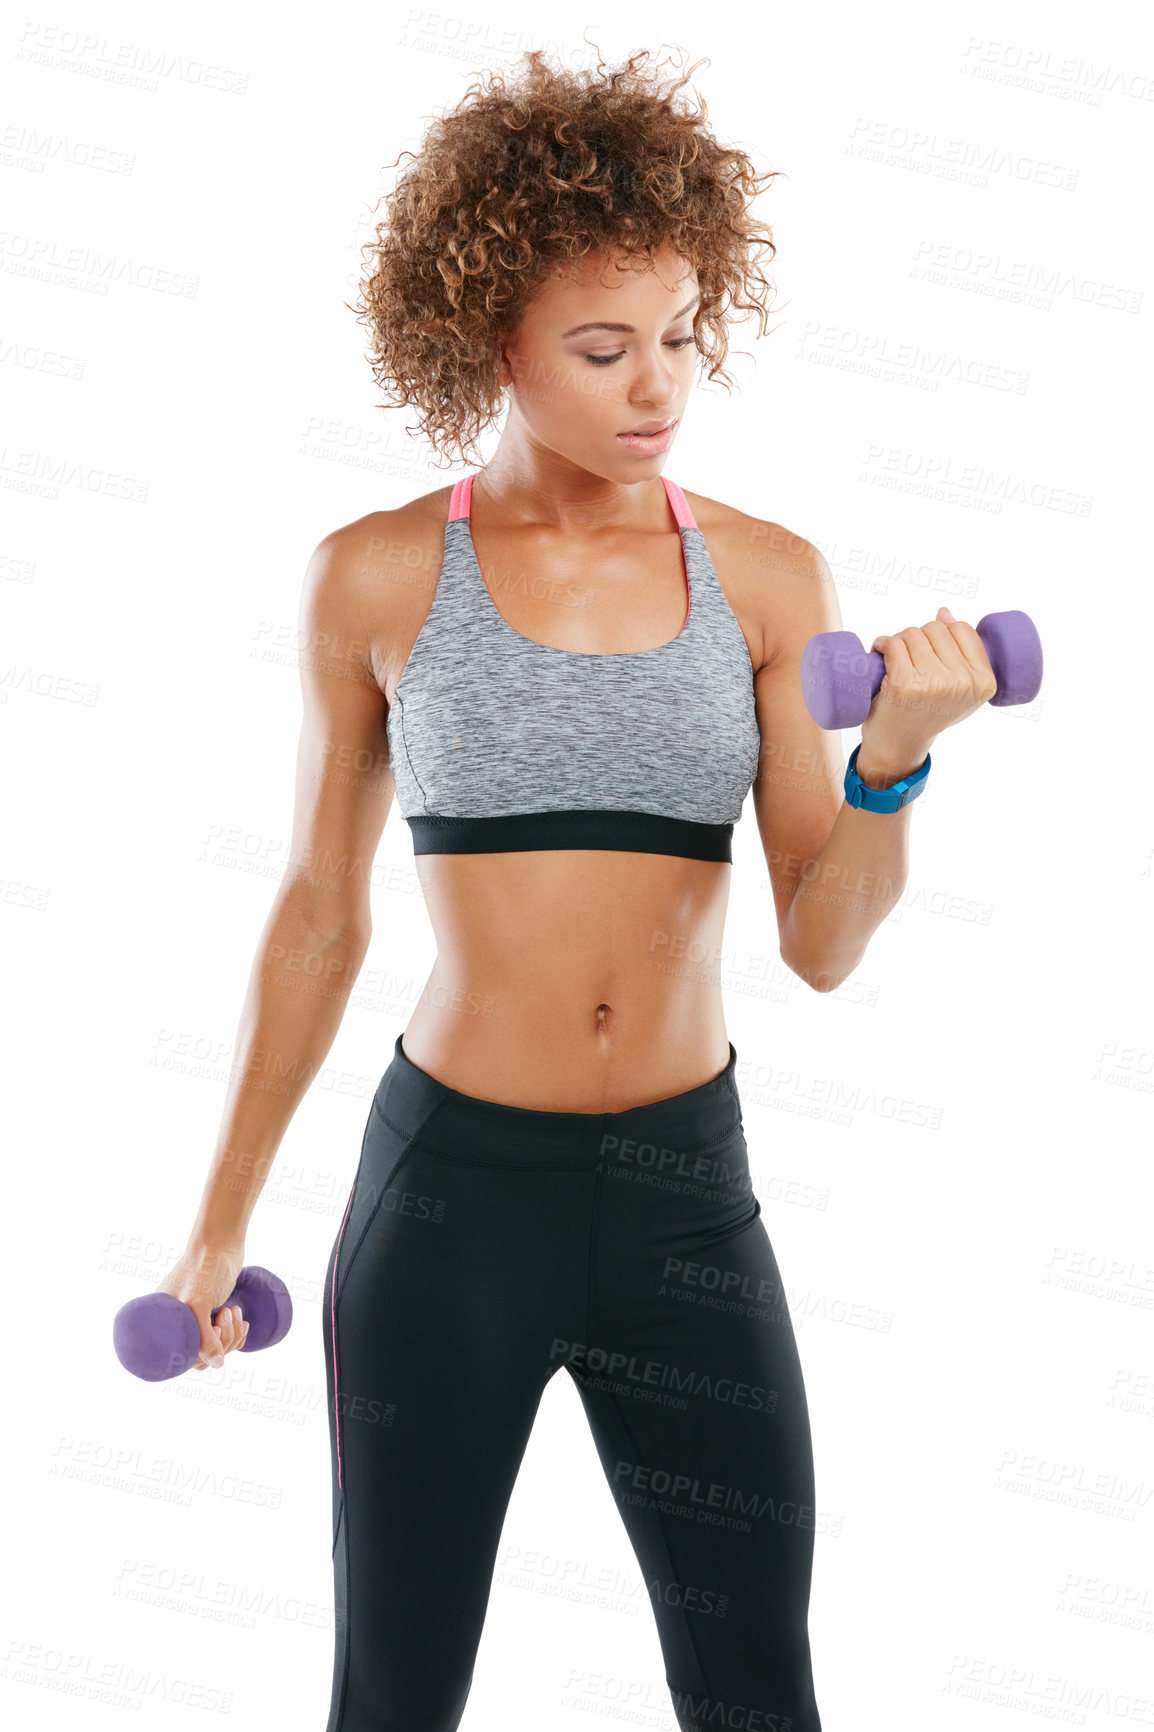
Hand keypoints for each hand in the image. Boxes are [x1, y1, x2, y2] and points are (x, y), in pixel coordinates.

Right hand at [158, 1241, 250, 1370]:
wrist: (222, 1243)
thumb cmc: (203, 1267)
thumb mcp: (198, 1303)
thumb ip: (203, 1336)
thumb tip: (218, 1364)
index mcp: (164, 1325)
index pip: (182, 1358)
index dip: (202, 1353)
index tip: (216, 1327)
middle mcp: (178, 1325)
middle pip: (202, 1357)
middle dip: (223, 1341)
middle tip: (227, 1312)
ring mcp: (197, 1321)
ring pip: (217, 1349)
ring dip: (233, 1335)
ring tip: (234, 1309)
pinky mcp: (213, 1316)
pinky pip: (227, 1340)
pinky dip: (239, 1334)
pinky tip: (243, 1320)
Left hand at [861, 606, 997, 769]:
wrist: (899, 745)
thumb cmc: (929, 713)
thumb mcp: (958, 689)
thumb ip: (961, 652)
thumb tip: (943, 612)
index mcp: (983, 682)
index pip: (962, 630)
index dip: (941, 633)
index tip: (930, 651)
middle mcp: (962, 683)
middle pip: (935, 629)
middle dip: (918, 637)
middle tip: (909, 659)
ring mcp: (934, 683)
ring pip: (912, 633)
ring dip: (899, 640)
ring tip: (895, 660)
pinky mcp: (904, 683)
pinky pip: (893, 643)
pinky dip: (883, 643)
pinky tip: (880, 653)